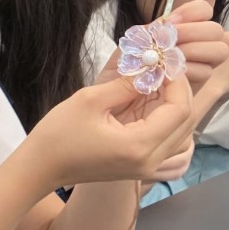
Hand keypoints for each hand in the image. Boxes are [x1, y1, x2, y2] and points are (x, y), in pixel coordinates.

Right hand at [26, 72, 195, 189]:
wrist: (41, 168)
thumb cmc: (58, 136)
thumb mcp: (90, 100)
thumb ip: (126, 83)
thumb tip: (152, 65)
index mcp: (138, 146)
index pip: (180, 110)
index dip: (177, 81)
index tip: (163, 61)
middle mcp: (150, 162)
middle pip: (186, 121)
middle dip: (179, 90)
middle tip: (163, 67)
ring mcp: (147, 167)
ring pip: (181, 131)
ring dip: (175, 103)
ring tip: (157, 81)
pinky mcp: (141, 166)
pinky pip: (168, 140)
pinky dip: (166, 118)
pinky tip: (149, 101)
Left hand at [97, 0, 228, 94]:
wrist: (109, 103)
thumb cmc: (115, 75)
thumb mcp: (128, 49)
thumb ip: (150, 33)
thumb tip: (168, 23)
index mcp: (175, 32)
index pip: (202, 11)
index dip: (193, 12)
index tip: (171, 22)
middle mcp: (192, 47)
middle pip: (216, 31)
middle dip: (195, 32)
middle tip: (171, 42)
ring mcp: (196, 67)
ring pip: (218, 51)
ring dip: (195, 50)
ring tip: (167, 59)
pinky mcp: (195, 89)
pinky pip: (205, 73)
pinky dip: (190, 70)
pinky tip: (169, 74)